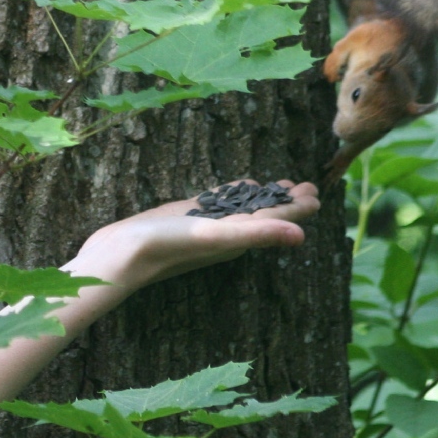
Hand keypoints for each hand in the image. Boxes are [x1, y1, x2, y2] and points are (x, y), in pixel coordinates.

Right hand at [66, 180, 320, 291]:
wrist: (120, 254)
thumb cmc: (166, 247)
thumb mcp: (215, 236)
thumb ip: (258, 233)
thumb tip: (301, 235)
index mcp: (239, 238)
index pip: (278, 220)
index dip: (299, 207)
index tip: (317, 191)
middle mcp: (227, 232)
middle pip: (265, 213)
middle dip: (286, 200)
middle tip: (307, 184)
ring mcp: (206, 224)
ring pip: (242, 207)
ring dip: (262, 196)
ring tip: (279, 184)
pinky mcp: (186, 216)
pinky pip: (216, 202)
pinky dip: (231, 193)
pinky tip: (236, 186)